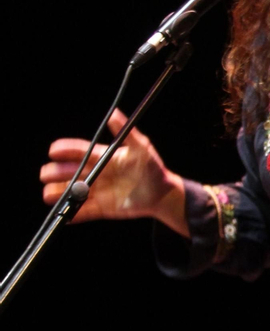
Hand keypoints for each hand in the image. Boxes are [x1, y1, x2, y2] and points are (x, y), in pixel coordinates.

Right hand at [39, 109, 184, 228]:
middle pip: (68, 171)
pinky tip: (63, 216)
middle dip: (56, 172)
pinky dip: (73, 215)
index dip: (64, 150)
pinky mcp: (102, 208)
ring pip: (71, 192)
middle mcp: (95, 173)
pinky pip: (84, 212)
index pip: (78, 151)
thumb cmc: (152, 168)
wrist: (162, 193)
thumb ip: (128, 133)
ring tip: (49, 195)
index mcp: (101, 157)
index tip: (53, 151)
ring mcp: (97, 191)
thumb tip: (114, 113)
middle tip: (46, 174)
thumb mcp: (142, 149)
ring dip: (59, 193)